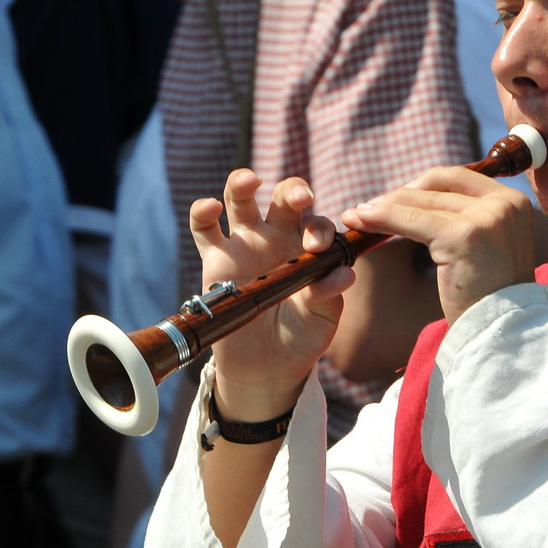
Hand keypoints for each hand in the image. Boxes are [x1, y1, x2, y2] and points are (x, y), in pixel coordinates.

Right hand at [190, 171, 349, 419]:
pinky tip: (211, 207)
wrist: (266, 367)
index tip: (318, 248)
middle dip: (293, 191)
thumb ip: (330, 294)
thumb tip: (344, 275)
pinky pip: (204, 229)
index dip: (319, 229)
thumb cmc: (300, 337)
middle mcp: (278, 238)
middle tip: (302, 199)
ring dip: (243, 183)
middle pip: (284, 199)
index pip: (317, 224)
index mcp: (309, 248)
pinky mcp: (216, 259)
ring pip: (241, 200)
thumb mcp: (322, 318)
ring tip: (250, 181)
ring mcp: (246, 244)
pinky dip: (203, 212)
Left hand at [342, 166, 535, 324]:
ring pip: (420, 204)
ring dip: (382, 207)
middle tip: (366, 208)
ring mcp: (486, 218)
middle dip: (397, 197)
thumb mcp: (485, 249)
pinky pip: (412, 221)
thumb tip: (417, 200)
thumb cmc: (489, 300)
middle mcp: (505, 203)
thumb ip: (466, 220)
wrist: (503, 333)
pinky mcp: (463, 236)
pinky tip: (362, 222)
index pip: (458, 178)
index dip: (422, 185)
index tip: (395, 198)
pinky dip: (382, 218)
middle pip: (437, 188)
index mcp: (514, 202)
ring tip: (356, 216)